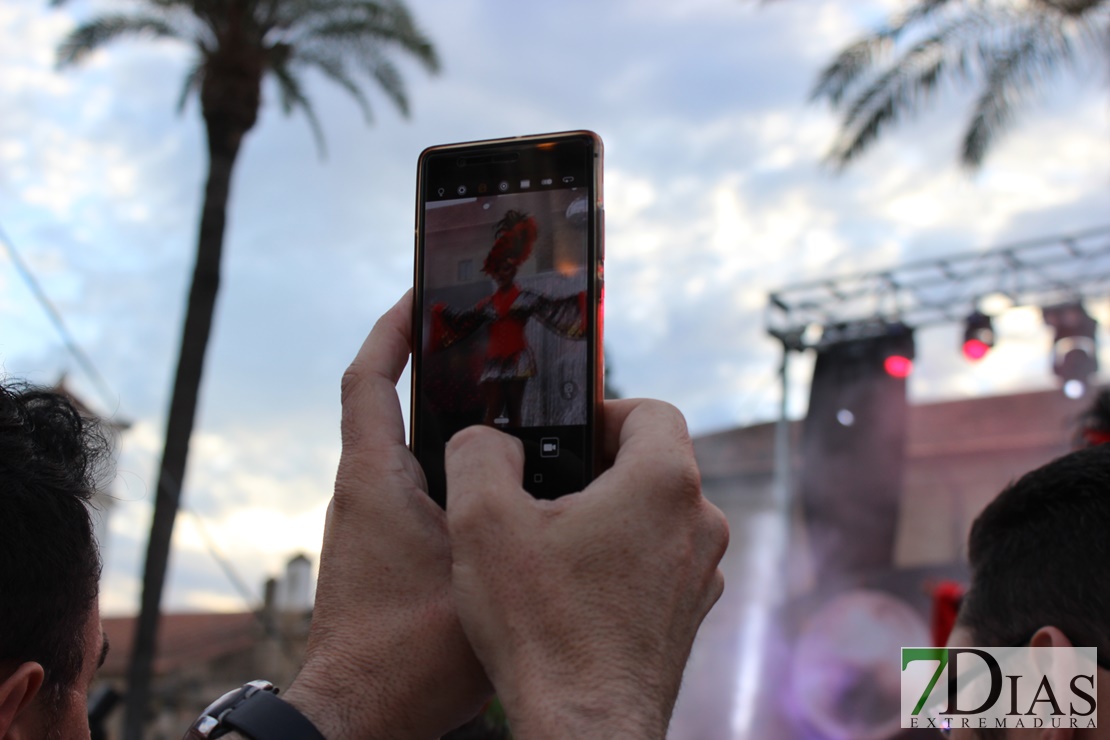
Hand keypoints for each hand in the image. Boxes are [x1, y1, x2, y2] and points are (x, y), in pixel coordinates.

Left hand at [282, 291, 489, 738]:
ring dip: (450, 425)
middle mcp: (364, 492)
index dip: (392, 329)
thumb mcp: (479, 564)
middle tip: (491, 348)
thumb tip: (537, 465)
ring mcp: (371, 524)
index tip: (422, 294)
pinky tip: (506, 489)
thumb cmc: (408, 653)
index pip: (368, 379)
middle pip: (391, 406)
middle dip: (435, 372)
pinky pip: (420, 490)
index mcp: (375, 479)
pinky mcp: (384, 552)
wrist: (363, 715)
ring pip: (411, 451)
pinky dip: (455, 473)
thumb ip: (508, 512)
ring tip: (513, 413)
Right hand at [445, 400, 728, 738]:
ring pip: (658, 514)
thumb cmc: (542, 628)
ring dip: (611, 515)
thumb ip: (479, 454)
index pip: (651, 410)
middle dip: (599, 467)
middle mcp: (699, 523)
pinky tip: (575, 589)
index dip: (603, 411)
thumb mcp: (483, 522)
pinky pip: (660, 561)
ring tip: (554, 544)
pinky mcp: (689, 613)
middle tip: (545, 491)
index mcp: (664, 483)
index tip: (563, 437)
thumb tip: (486, 438)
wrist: (583, 728)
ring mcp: (701, 573)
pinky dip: (623, 560)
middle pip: (655, 462)